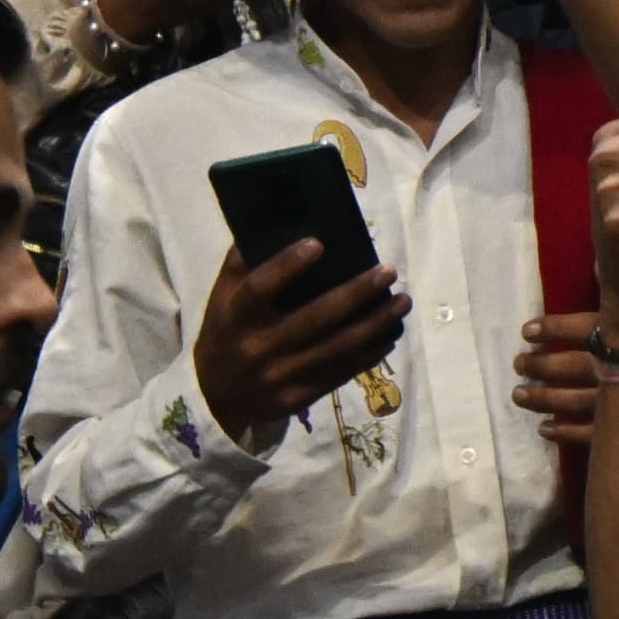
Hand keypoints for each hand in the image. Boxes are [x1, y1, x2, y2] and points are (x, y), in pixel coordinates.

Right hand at [191, 243, 408, 447]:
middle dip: (356, 294)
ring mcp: (279, 376)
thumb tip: (276, 220)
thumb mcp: (223, 297)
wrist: (216, 397)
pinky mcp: (298, 398)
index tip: (319, 243)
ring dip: (375, 324)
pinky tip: (390, 333)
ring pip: (336, 348)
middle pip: (314, 319)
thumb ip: (244, 262)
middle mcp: (257, 347)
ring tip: (403, 301)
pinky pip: (340, 373)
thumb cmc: (226, 331)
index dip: (287, 266)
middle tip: (388, 270)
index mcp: (234, 316)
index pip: (259, 289)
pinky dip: (369, 353)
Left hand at [513, 310, 603, 439]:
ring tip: (518, 395)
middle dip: (540, 366)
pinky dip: (564, 432)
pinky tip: (544, 429)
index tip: (526, 332)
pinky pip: (589, 433)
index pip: (582, 329)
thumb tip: (607, 253)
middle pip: (572, 366)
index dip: (552, 328)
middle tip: (518, 364)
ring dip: (543, 399)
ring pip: (575, 401)